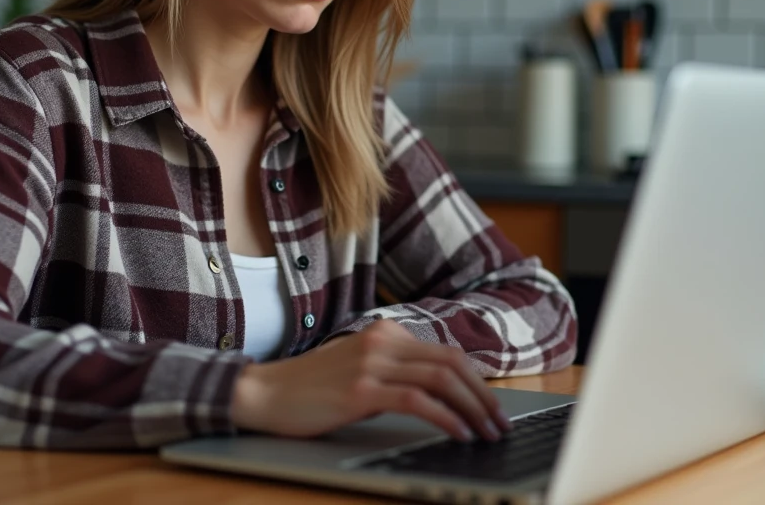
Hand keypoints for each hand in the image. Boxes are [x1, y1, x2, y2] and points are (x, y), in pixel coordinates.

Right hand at [230, 320, 511, 441]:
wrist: (264, 393)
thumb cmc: (311, 388)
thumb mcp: (359, 368)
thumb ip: (394, 371)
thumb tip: (440, 395)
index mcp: (385, 332)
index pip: (446, 353)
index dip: (476, 382)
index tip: (492, 408)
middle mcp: (382, 340)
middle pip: (452, 363)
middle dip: (483, 396)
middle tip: (500, 424)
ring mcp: (371, 362)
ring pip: (441, 378)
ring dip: (472, 408)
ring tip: (487, 433)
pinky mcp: (361, 389)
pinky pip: (417, 400)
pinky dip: (445, 417)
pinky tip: (458, 433)